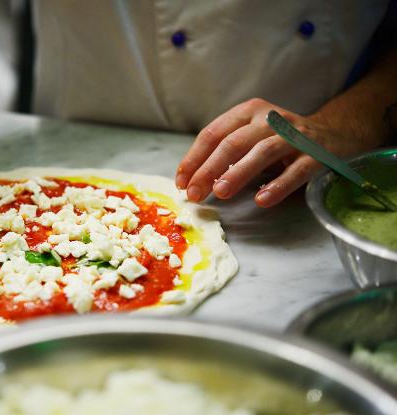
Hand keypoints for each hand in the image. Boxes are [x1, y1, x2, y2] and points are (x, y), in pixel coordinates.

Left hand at [175, 98, 368, 207]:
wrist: (335, 134)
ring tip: (221, 193)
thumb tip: (191, 180)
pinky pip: (296, 170)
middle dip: (209, 169)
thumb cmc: (280, 140)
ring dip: (238, 173)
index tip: (181, 182)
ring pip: (262, 152)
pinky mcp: (316, 155)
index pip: (213, 133)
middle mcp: (270, 118)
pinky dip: (278, 185)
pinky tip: (262, 200)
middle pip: (233, 143)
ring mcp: (294, 136)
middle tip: (195, 193)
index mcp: (248, 112)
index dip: (194, 158)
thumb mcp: (251, 136)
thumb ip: (225, 152)